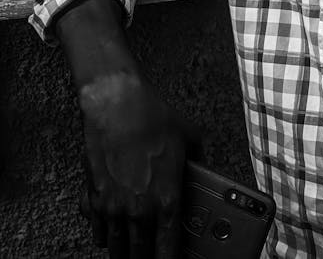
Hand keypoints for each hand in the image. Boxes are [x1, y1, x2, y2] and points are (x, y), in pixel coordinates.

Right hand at [78, 72, 200, 258]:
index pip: (168, 250)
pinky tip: (108, 234)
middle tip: (152, 256)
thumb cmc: (154, 117)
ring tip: (132, 252)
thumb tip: (205, 169)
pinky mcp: (94, 197)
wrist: (117, 103)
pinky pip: (96, 231)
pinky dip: (103, 235)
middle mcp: (138, 209)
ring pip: (117, 248)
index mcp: (167, 199)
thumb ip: (199, 161)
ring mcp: (113, 207)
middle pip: (140, 255)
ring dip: (125, 252)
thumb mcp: (190, 137)